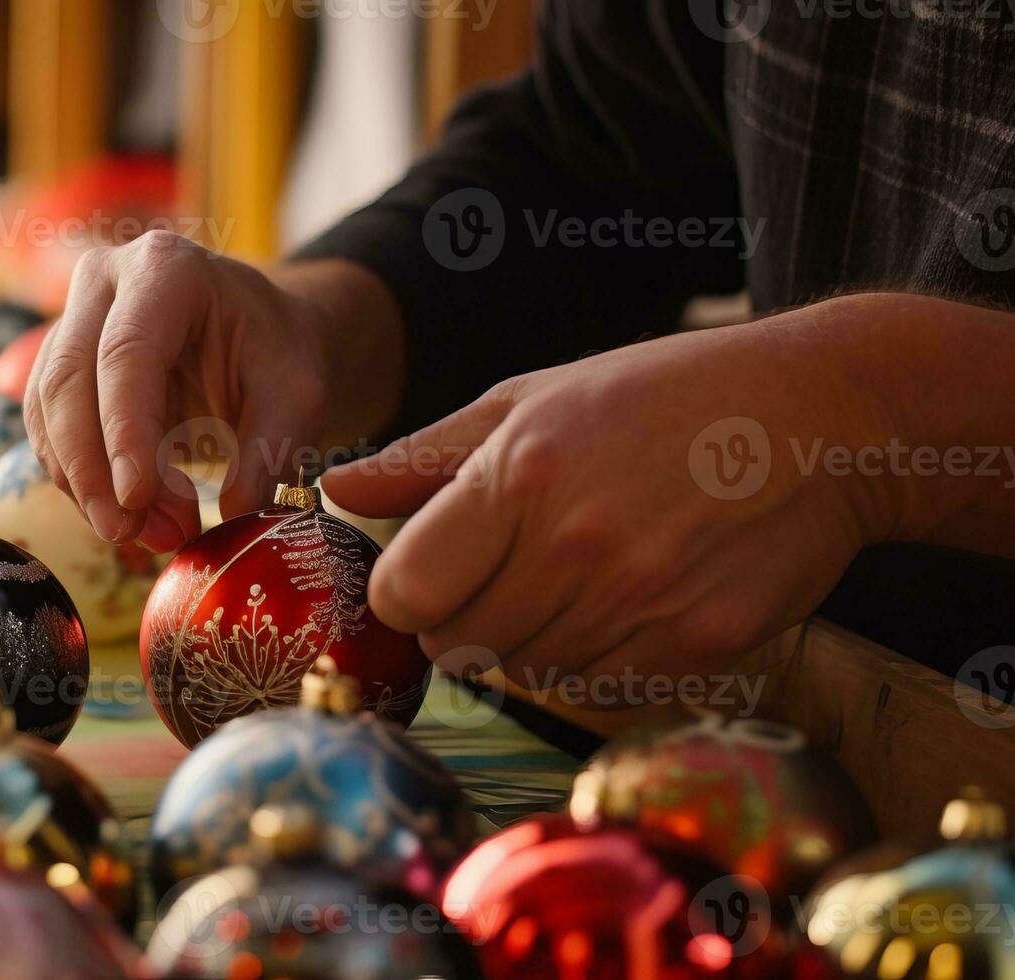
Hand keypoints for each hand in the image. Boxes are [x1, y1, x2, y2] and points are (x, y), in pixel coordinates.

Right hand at [24, 231, 403, 551]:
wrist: (256, 336)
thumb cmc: (276, 353)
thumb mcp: (297, 394)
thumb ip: (270, 450)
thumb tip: (235, 515)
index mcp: (166, 269)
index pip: (127, 353)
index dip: (124, 430)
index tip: (137, 498)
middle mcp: (104, 282)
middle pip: (68, 382)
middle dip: (93, 470)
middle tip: (133, 533)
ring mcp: (71, 320)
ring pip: (47, 412)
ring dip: (85, 486)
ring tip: (145, 534)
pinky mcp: (57, 365)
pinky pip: (47, 431)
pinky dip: (79, 483)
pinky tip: (124, 515)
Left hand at [323, 299, 898, 697]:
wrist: (820, 418)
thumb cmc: (661, 396)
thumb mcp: (533, 399)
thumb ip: (425, 458)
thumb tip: (336, 491)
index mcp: (520, 477)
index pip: (407, 593)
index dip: (403, 594)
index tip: (423, 577)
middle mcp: (575, 548)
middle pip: (459, 645)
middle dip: (461, 618)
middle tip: (503, 571)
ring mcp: (640, 604)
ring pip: (526, 672)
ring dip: (531, 638)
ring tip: (576, 572)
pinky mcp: (697, 647)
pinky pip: (598, 689)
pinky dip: (595, 659)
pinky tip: (625, 599)